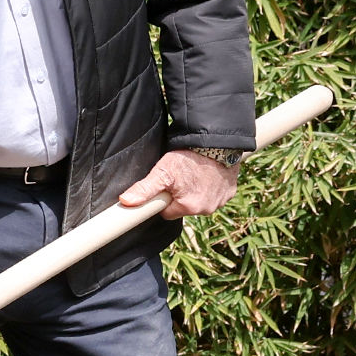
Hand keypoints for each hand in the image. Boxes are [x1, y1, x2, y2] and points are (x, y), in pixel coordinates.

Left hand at [119, 150, 238, 219]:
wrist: (218, 143)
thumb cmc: (189, 156)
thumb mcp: (163, 171)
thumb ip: (145, 189)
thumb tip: (126, 202)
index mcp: (189, 208)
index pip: (167, 213)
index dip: (164, 199)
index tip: (166, 187)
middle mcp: (207, 209)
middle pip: (184, 208)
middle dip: (180, 196)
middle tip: (180, 177)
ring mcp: (220, 202)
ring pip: (199, 202)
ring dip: (196, 191)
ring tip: (194, 174)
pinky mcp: (230, 193)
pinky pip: (215, 195)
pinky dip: (210, 187)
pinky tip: (207, 174)